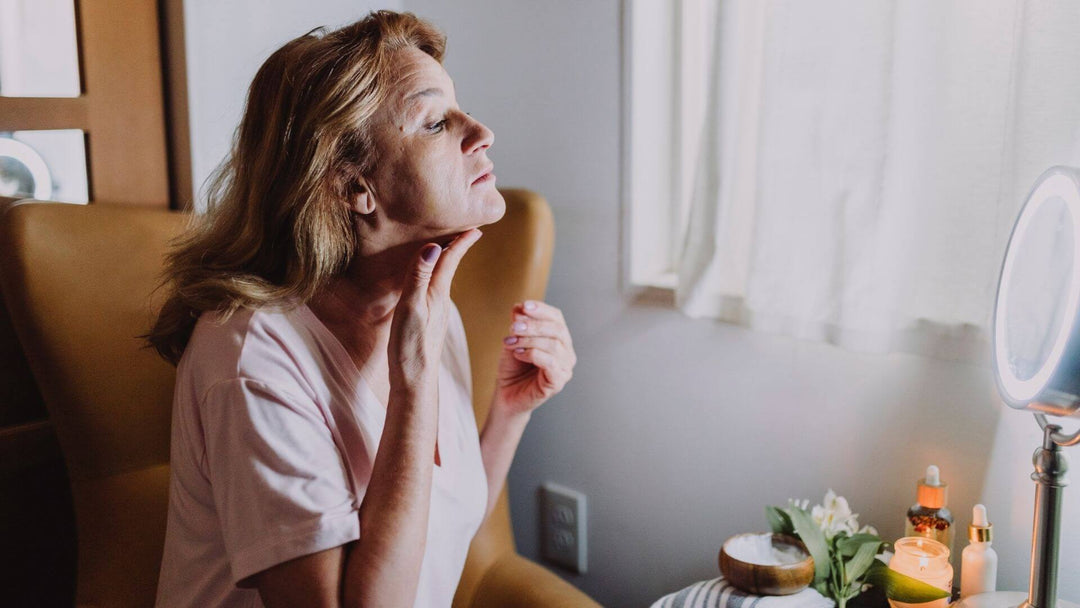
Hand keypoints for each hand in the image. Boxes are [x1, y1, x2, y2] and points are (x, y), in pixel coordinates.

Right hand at [388, 229, 482, 395]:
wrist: (414, 381)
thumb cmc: (411, 346)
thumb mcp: (412, 308)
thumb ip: (419, 278)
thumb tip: (433, 247)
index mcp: (437, 292)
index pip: (451, 258)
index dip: (462, 240)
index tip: (476, 224)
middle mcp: (439, 299)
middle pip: (449, 264)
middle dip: (455, 244)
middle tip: (465, 226)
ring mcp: (435, 311)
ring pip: (441, 276)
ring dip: (446, 259)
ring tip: (448, 244)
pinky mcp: (428, 321)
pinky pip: (433, 289)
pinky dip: (434, 276)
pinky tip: (430, 279)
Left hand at [493, 300, 575, 415]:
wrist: (506, 394)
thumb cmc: (513, 368)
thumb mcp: (513, 339)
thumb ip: (518, 323)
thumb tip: (519, 307)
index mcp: (559, 339)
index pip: (557, 318)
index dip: (542, 310)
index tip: (524, 306)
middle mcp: (567, 353)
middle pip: (557, 330)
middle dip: (533, 325)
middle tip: (513, 327)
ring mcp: (565, 368)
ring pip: (553, 345)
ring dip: (529, 340)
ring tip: (511, 342)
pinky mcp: (558, 382)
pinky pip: (550, 362)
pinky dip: (532, 354)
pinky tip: (518, 354)